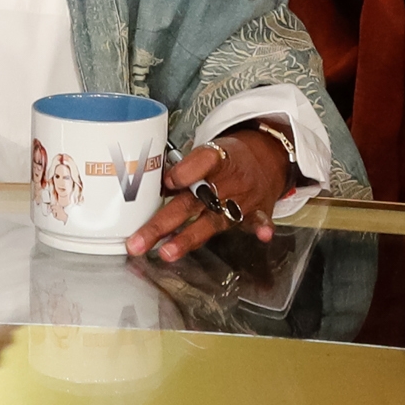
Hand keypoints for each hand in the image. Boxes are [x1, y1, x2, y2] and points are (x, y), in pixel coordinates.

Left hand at [126, 127, 288, 263]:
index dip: (183, 173)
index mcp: (213, 159)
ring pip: (211, 221)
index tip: (166, 183)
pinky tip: (262, 236)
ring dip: (189, 237)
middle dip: (162, 224)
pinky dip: (261, 228)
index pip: (199, 163)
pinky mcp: (255, 212)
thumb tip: (148, 187)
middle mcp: (224, 181)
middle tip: (138, 242)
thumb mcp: (206, 153)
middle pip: (189, 203)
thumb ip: (182, 171)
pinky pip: (258, 221)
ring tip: (168, 252)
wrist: (265, 158)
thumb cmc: (227, 158)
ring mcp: (240, 199)